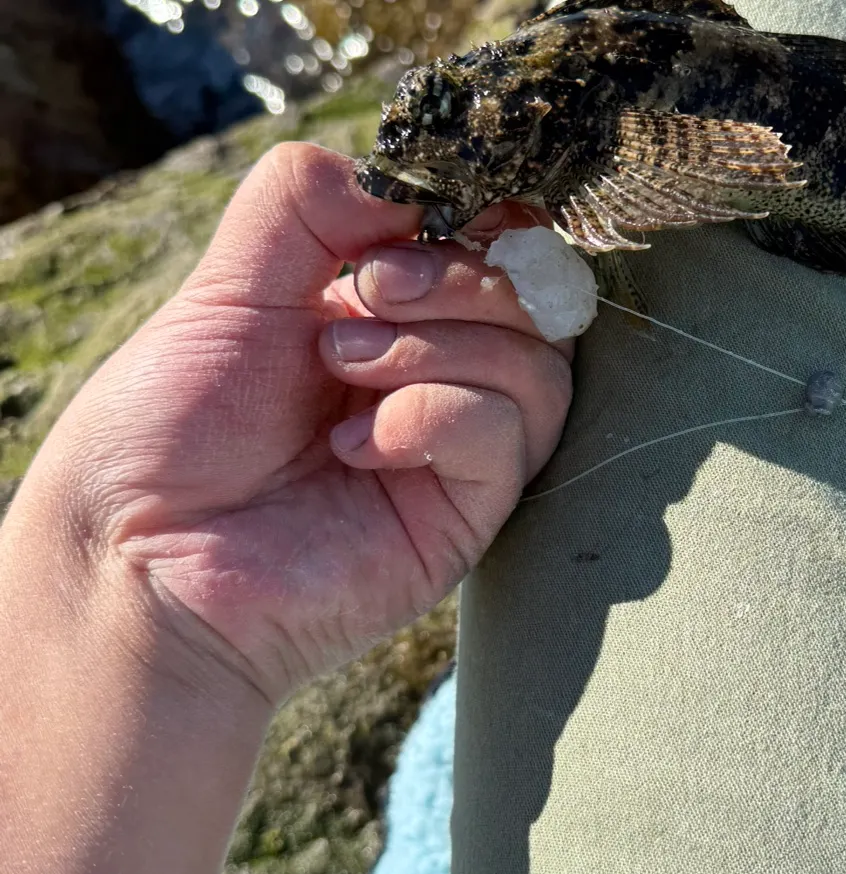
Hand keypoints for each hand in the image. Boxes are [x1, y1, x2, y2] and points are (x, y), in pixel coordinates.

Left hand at [12, 141, 572, 706]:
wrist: (144, 552)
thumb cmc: (173, 427)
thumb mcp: (230, 281)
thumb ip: (310, 203)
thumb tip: (408, 187)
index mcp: (393, 319)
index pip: (496, 250)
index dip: (478, 219)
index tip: (408, 220)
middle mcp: (439, 381)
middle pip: (538, 303)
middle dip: (455, 277)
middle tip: (363, 295)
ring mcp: (459, 455)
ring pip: (539, 366)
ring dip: (437, 345)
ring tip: (341, 367)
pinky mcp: (467, 519)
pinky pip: (504, 435)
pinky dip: (430, 418)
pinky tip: (355, 449)